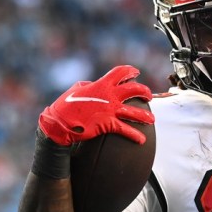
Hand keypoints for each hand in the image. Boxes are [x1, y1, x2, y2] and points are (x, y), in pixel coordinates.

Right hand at [38, 65, 154, 145]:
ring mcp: (110, 109)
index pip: (120, 72)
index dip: (130, 71)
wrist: (59, 122)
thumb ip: (88, 85)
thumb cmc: (65, 106)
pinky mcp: (108, 123)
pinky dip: (135, 135)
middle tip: (148, 97)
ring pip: (134, 111)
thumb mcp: (77, 89)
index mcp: (101, 84)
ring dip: (145, 116)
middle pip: (134, 89)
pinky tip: (142, 140)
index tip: (136, 72)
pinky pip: (125, 129)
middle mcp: (109, 95)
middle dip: (145, 92)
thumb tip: (92, 84)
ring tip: (152, 119)